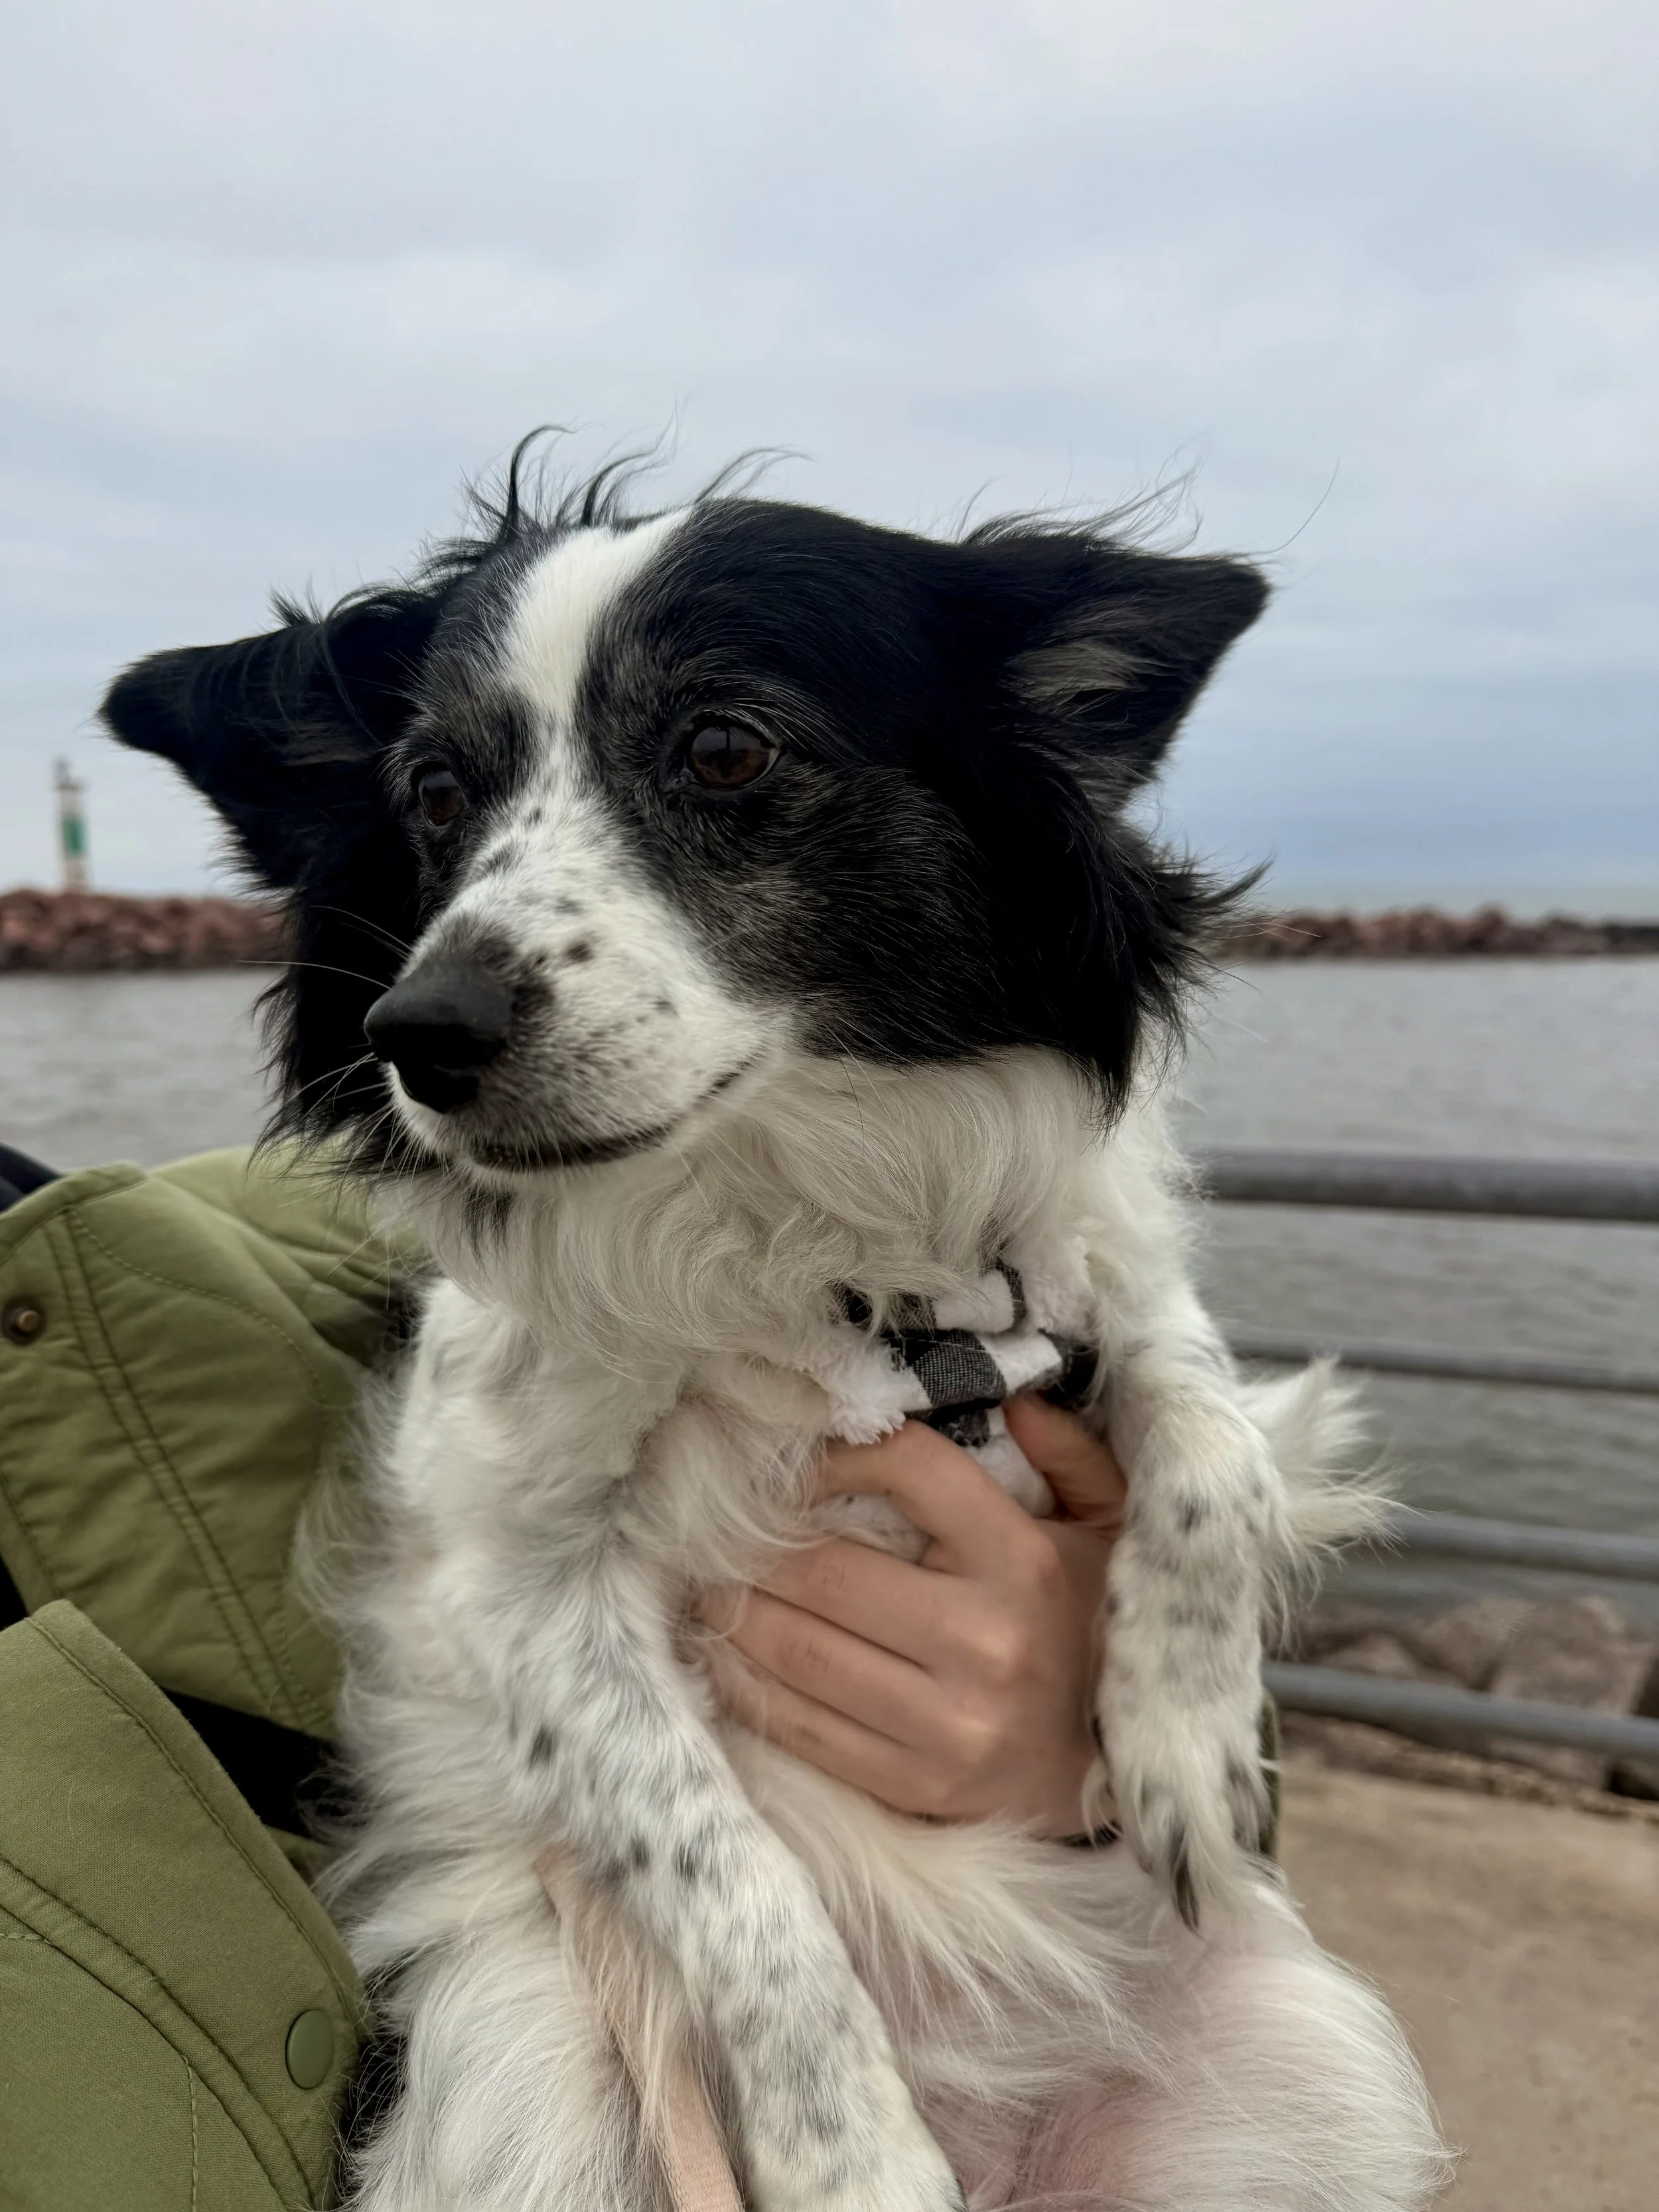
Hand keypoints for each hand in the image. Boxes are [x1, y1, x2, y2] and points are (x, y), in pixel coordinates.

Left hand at [703, 1396, 1126, 1836]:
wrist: (1122, 1772)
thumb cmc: (1097, 1629)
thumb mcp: (1111, 1530)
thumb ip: (1072, 1457)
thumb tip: (1016, 1405)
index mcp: (1024, 1561)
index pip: (910, 1472)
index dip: (834, 1455)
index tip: (795, 1461)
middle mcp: (984, 1641)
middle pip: (826, 1572)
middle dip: (755, 1545)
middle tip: (715, 1527)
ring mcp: (948, 1723)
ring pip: (799, 1651)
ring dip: (734, 1612)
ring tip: (706, 1584)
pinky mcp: (917, 1785)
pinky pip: (803, 1727)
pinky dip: (747, 1686)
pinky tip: (726, 1654)